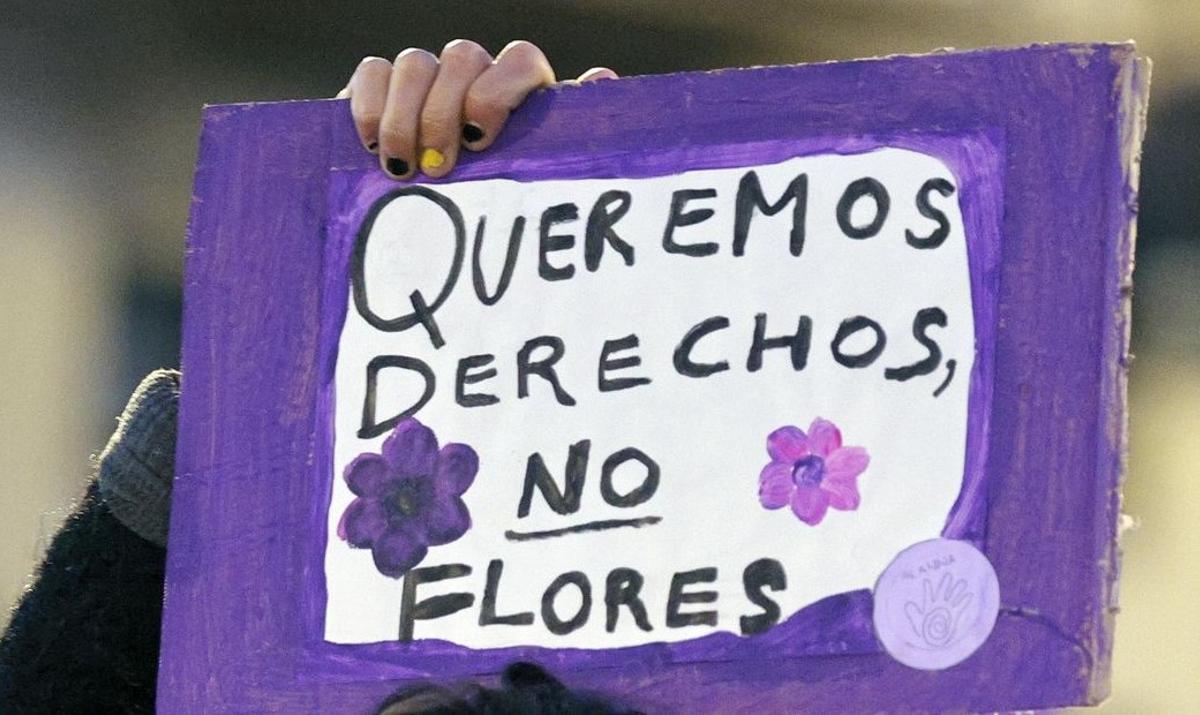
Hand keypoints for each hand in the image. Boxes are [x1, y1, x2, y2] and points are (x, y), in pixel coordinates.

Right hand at [337, 40, 616, 179]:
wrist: (449, 227)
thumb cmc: (504, 202)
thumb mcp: (540, 177)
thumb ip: (572, 134)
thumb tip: (601, 79)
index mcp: (521, 91)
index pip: (519, 60)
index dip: (497, 91)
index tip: (479, 140)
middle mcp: (475, 74)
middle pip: (461, 56)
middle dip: (444, 112)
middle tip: (439, 166)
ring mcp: (428, 77)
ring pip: (414, 62)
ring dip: (404, 116)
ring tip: (403, 168)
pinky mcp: (382, 88)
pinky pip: (372, 72)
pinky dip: (368, 106)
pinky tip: (369, 148)